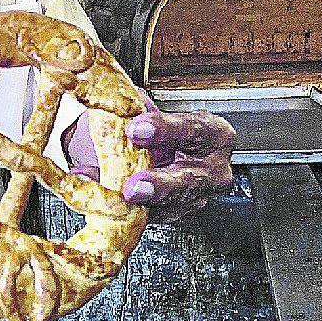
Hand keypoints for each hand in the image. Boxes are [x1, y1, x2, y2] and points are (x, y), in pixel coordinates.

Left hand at [65, 99, 234, 222]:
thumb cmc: (165, 129)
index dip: (164, 130)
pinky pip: (154, 216)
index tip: (135, 129)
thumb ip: (136, 108)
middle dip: (158, 184)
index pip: (192, 130)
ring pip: (172, 205)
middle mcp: (212, 169)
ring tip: (117, 198)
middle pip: (188, 180)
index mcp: (212, 134)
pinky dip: (129, 210)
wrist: (165, 150)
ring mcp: (197, 196)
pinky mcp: (177, 213)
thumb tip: (109, 104)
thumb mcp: (156, 111)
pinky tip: (110, 203)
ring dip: (140, 204)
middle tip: (133, 186)